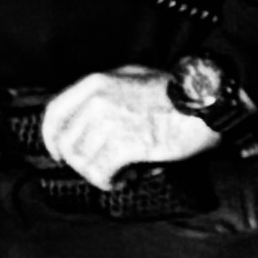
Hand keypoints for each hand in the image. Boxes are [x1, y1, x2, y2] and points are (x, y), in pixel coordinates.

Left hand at [39, 66, 218, 187]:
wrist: (206, 101)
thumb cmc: (178, 91)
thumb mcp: (136, 76)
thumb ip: (109, 90)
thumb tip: (93, 114)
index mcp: (95, 84)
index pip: (55, 113)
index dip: (51, 137)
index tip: (58, 152)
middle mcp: (96, 102)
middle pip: (66, 142)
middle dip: (79, 162)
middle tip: (96, 168)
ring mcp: (109, 123)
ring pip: (83, 160)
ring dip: (97, 173)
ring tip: (117, 174)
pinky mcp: (126, 145)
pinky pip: (101, 171)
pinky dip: (109, 181)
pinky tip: (123, 179)